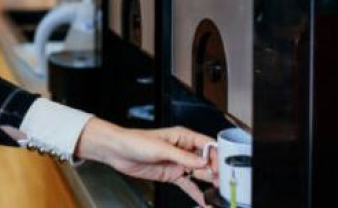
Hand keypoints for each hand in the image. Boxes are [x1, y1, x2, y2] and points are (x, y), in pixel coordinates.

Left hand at [75, 118, 217, 206]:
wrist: (118, 151)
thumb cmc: (135, 141)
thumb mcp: (160, 148)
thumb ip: (182, 156)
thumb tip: (202, 162)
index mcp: (182, 137)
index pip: (207, 145)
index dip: (216, 156)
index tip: (220, 169)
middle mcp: (183, 150)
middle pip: (206, 161)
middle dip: (215, 172)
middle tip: (220, 184)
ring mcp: (178, 163)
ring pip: (199, 173)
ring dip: (208, 183)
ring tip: (216, 193)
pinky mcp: (171, 174)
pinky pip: (188, 185)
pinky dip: (196, 192)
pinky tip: (204, 201)